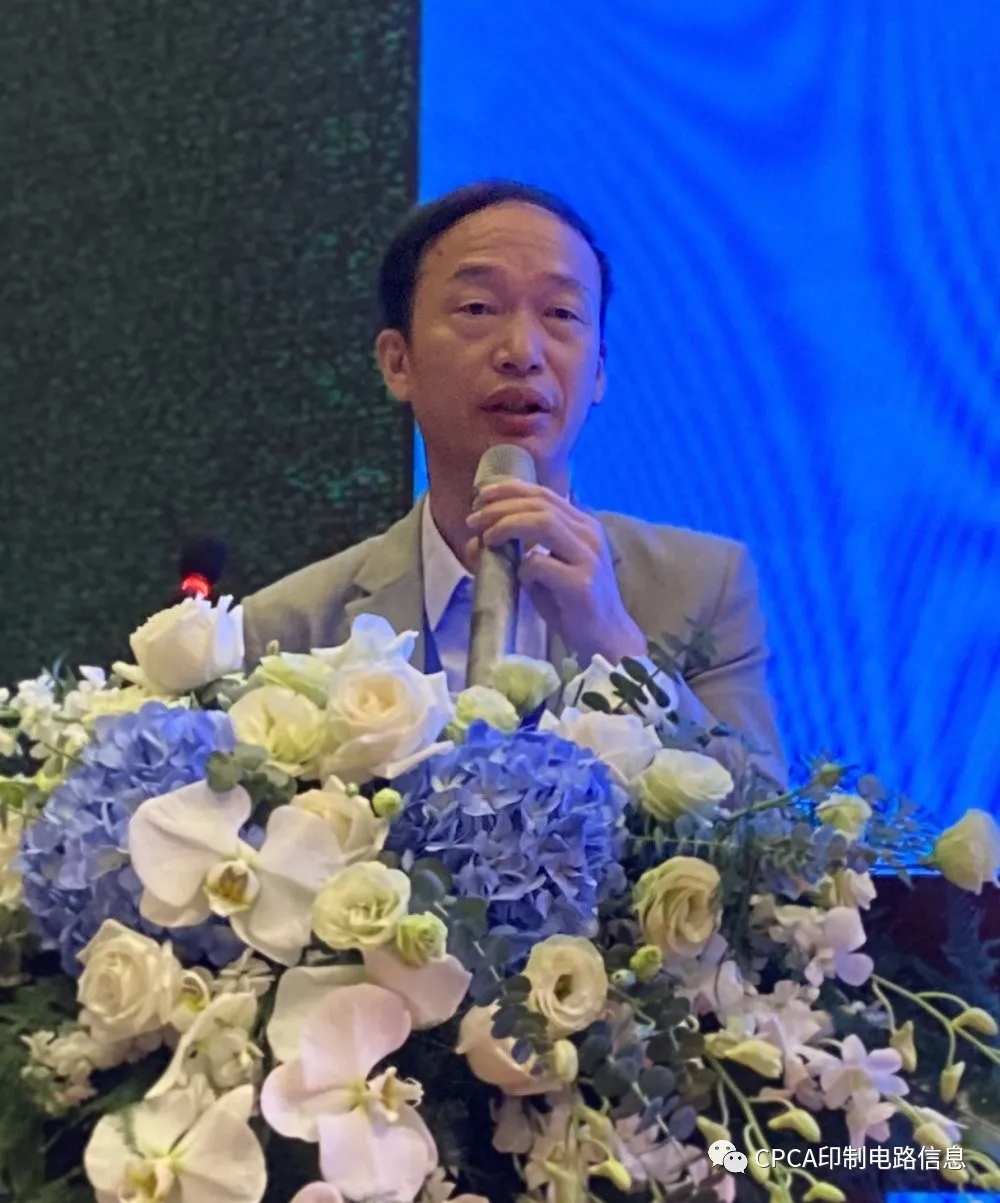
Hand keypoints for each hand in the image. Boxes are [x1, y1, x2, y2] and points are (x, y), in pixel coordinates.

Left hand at [465, 480, 646, 665]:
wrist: (606, 639)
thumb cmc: (572, 604)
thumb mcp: (548, 568)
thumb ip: (522, 549)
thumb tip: (477, 539)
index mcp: (584, 526)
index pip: (544, 494)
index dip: (510, 489)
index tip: (481, 496)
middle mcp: (590, 535)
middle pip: (540, 504)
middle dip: (501, 507)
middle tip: (474, 520)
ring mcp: (588, 558)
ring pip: (543, 523)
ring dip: (508, 525)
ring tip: (487, 539)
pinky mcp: (582, 585)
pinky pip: (541, 564)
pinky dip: (523, 568)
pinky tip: (521, 580)